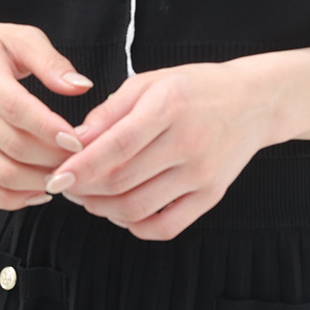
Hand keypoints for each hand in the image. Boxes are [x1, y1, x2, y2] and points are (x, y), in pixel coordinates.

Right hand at [0, 20, 91, 209]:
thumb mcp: (20, 38)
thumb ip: (51, 62)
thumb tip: (81, 86)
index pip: (15, 108)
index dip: (48, 128)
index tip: (78, 139)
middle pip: (13, 146)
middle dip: (53, 158)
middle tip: (83, 158)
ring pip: (1, 174)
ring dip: (39, 181)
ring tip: (67, 174)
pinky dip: (14, 200)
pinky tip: (40, 191)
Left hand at [44, 61, 274, 240]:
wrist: (254, 102)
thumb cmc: (195, 88)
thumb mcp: (150, 83)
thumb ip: (110, 111)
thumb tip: (74, 140)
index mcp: (168, 107)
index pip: (115, 147)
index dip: (80, 167)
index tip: (55, 177)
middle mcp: (187, 143)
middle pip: (122, 181)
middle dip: (84, 189)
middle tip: (66, 185)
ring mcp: (202, 174)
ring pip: (138, 208)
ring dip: (103, 209)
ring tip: (89, 198)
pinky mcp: (211, 196)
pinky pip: (165, 226)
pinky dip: (135, 226)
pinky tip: (121, 212)